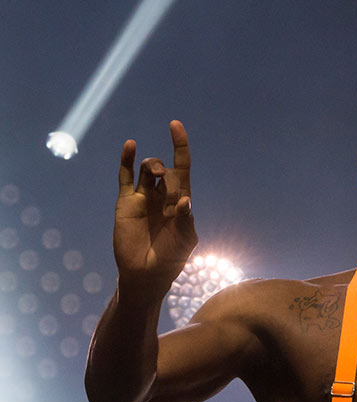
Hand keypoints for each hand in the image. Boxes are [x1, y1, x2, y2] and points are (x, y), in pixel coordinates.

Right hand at [114, 120, 197, 299]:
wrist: (145, 273)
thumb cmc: (170, 258)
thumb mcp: (184, 240)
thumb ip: (185, 219)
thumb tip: (185, 200)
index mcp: (181, 201)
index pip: (183, 168)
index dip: (180, 147)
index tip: (175, 126)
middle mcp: (163, 196)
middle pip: (166, 169)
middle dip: (169, 170)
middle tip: (168, 186)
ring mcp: (144, 197)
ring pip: (148, 169)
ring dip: (154, 165)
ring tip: (158, 173)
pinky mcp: (126, 202)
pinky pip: (125, 177)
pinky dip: (126, 161)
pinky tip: (130, 146)